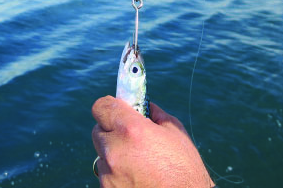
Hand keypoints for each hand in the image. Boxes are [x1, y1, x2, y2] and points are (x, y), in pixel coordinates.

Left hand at [92, 95, 213, 187]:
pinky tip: (136, 176)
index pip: (101, 107)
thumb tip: (142, 105)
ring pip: (101, 153)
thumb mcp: (175, 131)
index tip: (116, 109)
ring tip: (137, 162)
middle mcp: (115, 151)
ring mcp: (108, 174)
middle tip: (130, 136)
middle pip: (98, 130)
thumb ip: (154, 114)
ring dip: (113, 152)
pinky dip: (116, 172)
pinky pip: (105, 173)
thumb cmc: (184, 167)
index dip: (108, 106)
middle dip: (112, 130)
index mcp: (131, 129)